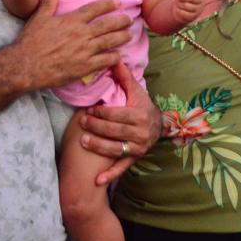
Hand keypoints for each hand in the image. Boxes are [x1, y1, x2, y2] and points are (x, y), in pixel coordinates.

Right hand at [12, 0, 132, 89]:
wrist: (26, 66)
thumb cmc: (31, 41)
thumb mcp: (39, 18)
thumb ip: (49, 2)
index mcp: (72, 21)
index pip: (94, 9)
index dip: (108, 4)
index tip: (118, 2)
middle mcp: (82, 34)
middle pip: (108, 25)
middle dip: (121, 21)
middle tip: (129, 20)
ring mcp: (85, 51)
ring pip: (110, 41)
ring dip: (122, 37)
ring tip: (128, 35)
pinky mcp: (85, 67)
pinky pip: (105, 61)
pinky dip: (114, 57)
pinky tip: (119, 56)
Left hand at [79, 62, 161, 185]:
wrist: (158, 126)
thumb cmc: (142, 106)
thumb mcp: (135, 91)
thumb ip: (124, 76)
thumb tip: (114, 58)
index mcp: (140, 115)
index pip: (117, 115)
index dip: (101, 113)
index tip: (89, 111)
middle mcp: (141, 133)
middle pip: (114, 131)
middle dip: (96, 127)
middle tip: (81, 123)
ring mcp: (138, 148)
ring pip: (115, 149)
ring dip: (98, 146)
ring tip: (83, 141)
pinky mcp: (134, 159)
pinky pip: (121, 168)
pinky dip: (110, 175)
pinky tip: (97, 181)